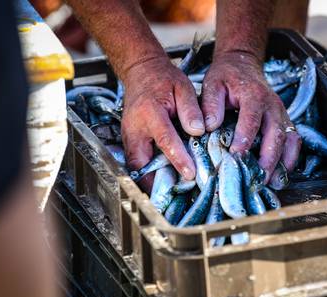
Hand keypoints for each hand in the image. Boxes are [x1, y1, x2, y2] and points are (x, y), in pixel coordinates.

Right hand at [121, 56, 203, 188]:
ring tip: (168, 193)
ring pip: (135, 165)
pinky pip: (136, 161)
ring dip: (149, 180)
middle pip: (141, 161)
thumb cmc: (164, 79)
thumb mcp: (183, 88)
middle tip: (173, 195)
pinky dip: (146, 173)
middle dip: (155, 181)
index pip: (165, 140)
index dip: (178, 158)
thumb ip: (191, 110)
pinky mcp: (129, 139)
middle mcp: (135, 127)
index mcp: (151, 112)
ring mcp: (129, 135)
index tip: (190, 173)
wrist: (141, 71)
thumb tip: (198, 131)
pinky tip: (161, 181)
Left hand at [201, 51, 300, 181]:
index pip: (251, 120)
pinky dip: (291, 158)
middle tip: (258, 178)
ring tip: (272, 182)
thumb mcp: (212, 84)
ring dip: (282, 162)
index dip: (245, 139)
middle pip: (276, 134)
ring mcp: (282, 114)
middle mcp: (272, 106)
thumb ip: (210, 104)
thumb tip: (209, 126)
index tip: (236, 156)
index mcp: (254, 96)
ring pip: (289, 140)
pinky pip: (294, 141)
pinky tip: (281, 174)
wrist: (243, 64)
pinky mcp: (285, 121)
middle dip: (269, 159)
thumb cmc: (226, 77)